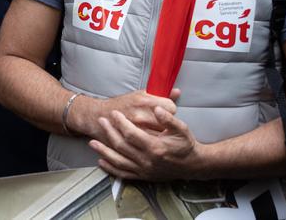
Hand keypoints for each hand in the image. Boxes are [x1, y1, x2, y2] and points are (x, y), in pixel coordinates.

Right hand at [70, 89, 178, 138]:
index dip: (170, 110)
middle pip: (166, 124)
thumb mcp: (140, 95)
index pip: (170, 107)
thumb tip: (177, 92)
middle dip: (166, 126)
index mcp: (143, 101)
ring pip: (159, 137)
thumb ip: (159, 94)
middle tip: (161, 124)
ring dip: (159, 136)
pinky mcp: (131, 141)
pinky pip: (149, 147)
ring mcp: (136, 130)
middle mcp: (140, 115)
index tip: (166, 112)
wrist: (97, 116)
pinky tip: (149, 143)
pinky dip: (152, 145)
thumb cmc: (121, 105)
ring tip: (155, 133)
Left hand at [88, 105, 203, 180]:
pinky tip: (101, 162)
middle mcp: (148, 161)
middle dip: (109, 132)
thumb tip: (157, 109)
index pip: (132, 134)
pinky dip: (111, 168)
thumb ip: (169, 118)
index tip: (114, 114)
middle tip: (101, 121)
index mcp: (156, 148)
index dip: (121, 123)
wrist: (193, 166)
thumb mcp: (182, 129)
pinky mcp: (143, 176)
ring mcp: (144, 170)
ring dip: (104, 151)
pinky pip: (123, 174)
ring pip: (119, 161)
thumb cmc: (186, 146)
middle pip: (122, 146)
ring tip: (92, 143)